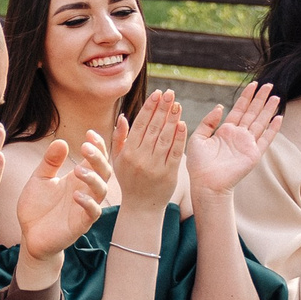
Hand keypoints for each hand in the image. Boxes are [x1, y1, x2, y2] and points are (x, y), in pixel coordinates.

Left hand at [13, 136, 110, 260]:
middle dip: (98, 158)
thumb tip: (61, 141)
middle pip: (104, 171)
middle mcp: (85, 191)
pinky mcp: (80, 225)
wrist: (29, 235)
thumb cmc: (37, 207)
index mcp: (78, 178)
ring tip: (78, 170)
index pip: (95, 159)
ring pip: (101, 191)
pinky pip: (92, 213)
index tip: (90, 132)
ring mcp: (85, 208)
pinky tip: (76, 195)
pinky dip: (87, 203)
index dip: (97, 146)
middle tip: (86, 146)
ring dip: (93, 179)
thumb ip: (50, 162)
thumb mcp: (39, 179)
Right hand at [110, 89, 186, 206]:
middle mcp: (140, 158)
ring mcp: (155, 166)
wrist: (141, 206)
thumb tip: (124, 116)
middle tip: (170, 93)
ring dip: (172, 119)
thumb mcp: (117, 160)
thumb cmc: (129, 180)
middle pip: (154, 128)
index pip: (140, 125)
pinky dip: (179, 138)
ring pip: (165, 138)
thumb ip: (120, 138)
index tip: (157, 94)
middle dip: (162, 108)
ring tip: (177, 104)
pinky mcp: (169, 174)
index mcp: (128, 153)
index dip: (149, 108)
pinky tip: (183, 124)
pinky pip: (175, 152)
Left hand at [186, 82, 279, 196]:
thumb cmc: (198, 164)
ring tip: (276, 96)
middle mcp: (238, 135)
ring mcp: (247, 144)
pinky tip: (279, 118)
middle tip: (269, 84)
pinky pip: (265, 139)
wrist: (205, 183)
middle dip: (260, 99)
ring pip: (261, 122)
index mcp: (225, 130)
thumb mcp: (198, 137)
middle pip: (252, 113)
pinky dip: (273, 129)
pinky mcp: (253, 154)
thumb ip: (208, 121)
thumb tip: (221, 106)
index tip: (253, 84)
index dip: (246, 97)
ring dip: (268, 110)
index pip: (239, 109)